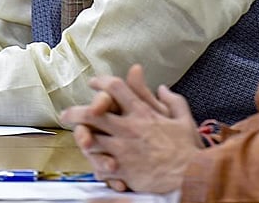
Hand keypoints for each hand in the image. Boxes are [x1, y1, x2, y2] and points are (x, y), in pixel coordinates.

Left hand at [61, 64, 202, 193]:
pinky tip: (95, 163)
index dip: (100, 82)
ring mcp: (123, 150)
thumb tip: (163, 88)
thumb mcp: (184, 118)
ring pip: (91, 139)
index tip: (93, 83)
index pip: (115, 88)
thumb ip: (172, 100)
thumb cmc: (188, 149)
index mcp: (143, 113)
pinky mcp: (123, 170)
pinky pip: (100, 165)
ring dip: (82, 138)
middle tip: (67, 114)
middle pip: (93, 114)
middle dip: (76, 111)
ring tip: (78, 137)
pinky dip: (96, 164)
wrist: (191, 176)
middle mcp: (129, 128)